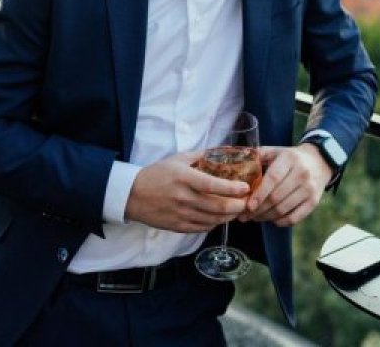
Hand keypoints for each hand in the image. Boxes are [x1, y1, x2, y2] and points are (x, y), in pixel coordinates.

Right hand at [124, 151, 249, 232]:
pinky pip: (202, 228)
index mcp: (184, 178)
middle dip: (237, 206)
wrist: (132, 195)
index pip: (212, 185)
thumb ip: (201, 155)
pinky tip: (220, 217)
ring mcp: (180, 214)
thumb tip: (223, 150)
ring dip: (229, 216)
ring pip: (212, 220)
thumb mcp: (178, 159)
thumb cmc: (157, 174)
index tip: (245, 187)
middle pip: (217, 206)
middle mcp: (183, 198)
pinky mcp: (177, 226)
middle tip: (247, 201)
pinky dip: (215, 223)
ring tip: (238, 210)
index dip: (231, 188)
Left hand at [239, 143, 332, 226]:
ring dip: (266, 217)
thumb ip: (258, 156)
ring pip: (284, 209)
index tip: (248, 205)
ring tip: (255, 218)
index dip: (259, 194)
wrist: (319, 161)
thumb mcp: (276, 151)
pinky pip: (295, 218)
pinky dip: (281, 222)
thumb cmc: (291, 158)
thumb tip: (238, 164)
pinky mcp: (314, 201)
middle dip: (258, 209)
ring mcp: (309, 189)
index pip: (273, 179)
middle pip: (276, 197)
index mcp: (289, 159)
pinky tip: (272, 219)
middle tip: (245, 215)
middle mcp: (302, 173)